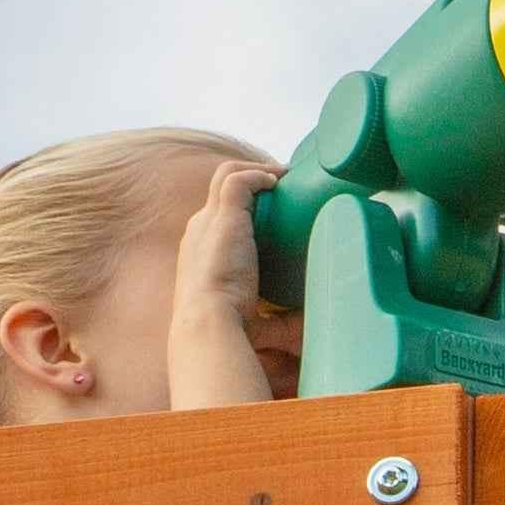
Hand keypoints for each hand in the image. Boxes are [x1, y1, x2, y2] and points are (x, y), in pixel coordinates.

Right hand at [169, 160, 301, 408]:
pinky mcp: (222, 216)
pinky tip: (281, 181)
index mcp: (198, 253)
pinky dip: (259, 175)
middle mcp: (198, 231)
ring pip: (227, 175)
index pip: (215, 217)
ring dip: (257, 171)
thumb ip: (277, 324)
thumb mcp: (253, 321)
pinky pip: (238, 179)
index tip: (272, 210)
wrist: (206, 324)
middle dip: (251, 181)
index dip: (244, 209)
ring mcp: (208, 221)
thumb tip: (306, 333)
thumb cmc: (225, 330)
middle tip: (283, 187)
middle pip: (219, 189)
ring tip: (285, 176)